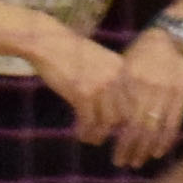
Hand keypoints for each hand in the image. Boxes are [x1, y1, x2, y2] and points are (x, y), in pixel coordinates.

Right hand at [21, 22, 132, 141]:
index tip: (122, 129)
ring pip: (107, 121)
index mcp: (122, 68)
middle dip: (116, 130)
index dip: (129, 118)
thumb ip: (111, 80)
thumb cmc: (71, 54)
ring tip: (92, 139)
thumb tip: (118, 109)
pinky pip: (88, 121)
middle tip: (106, 136)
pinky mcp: (82, 94)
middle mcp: (115, 77)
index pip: (134, 100)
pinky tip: (80, 134)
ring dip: (99, 134)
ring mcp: (100, 86)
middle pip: (124, 114)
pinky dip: (85, 131)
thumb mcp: (99, 62)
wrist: (48, 43)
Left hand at [100, 30, 182, 167]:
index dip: (116, 137)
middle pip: (136, 128)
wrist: (176, 36)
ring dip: (145, 149)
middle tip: (121, 162)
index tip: (111, 150)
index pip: (121, 116)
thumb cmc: (145, 50)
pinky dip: (166, 140)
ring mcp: (166, 93)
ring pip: (154, 129)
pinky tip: (158, 152)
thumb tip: (105, 113)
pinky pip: (173, 123)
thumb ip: (118, 88)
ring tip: (138, 161)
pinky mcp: (181, 96)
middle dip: (128, 149)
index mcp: (130, 80)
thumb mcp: (126, 64)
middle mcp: (147, 89)